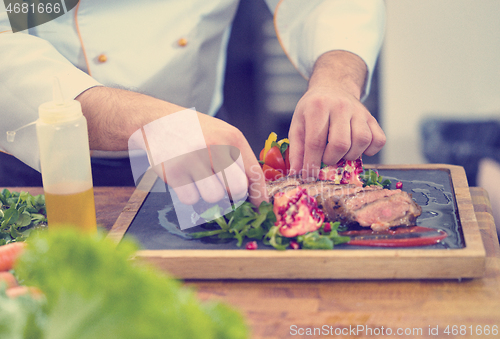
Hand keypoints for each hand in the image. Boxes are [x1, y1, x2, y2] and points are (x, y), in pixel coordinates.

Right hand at [152, 112, 266, 206]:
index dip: (258, 193)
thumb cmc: (195, 132)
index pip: (254, 172)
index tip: (258, 205)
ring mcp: (193, 160)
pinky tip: (185, 180)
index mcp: (232, 137)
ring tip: (201, 181)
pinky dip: (190, 195)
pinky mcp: (174, 173)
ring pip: (214, 198)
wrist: (156, 121)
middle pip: (237, 189)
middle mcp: (215, 147)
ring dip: (209, 195)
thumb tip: (254, 191)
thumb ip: (239, 158)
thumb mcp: (222, 134)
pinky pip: (191, 200)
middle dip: (234, 197)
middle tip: (226, 192)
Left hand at [288, 51, 385, 178]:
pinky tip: (357, 148)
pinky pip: (378, 140)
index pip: (315, 141)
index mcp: (318, 107)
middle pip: (340, 143)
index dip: (312, 163)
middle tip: (326, 159)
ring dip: (350, 155)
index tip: (309, 176)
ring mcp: (359, 111)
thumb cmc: (313, 110)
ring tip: (340, 153)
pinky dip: (370, 150)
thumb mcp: (298, 124)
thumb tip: (296, 172)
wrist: (333, 88)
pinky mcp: (372, 118)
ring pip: (361, 141)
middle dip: (331, 159)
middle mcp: (340, 106)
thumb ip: (297, 149)